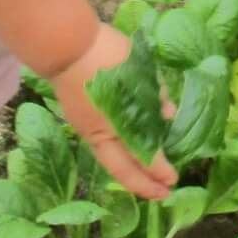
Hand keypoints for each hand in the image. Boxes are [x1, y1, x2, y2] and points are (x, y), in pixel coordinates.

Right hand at [48, 24, 176, 201]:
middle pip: (121, 168)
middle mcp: (98, 133)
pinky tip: (127, 149)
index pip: (141, 156)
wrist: (64, 43)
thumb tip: (168, 116)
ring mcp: (85, 125)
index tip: (173, 179)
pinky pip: (101, 143)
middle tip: (161, 194)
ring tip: (146, 177)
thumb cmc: (105, 56)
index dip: (158, 170)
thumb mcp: (138, 72)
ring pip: (109, 158)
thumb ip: (155, 96)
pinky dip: (117, 152)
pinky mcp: (79, 115)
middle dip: (142, 184)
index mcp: (115, 125)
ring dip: (129, 170)